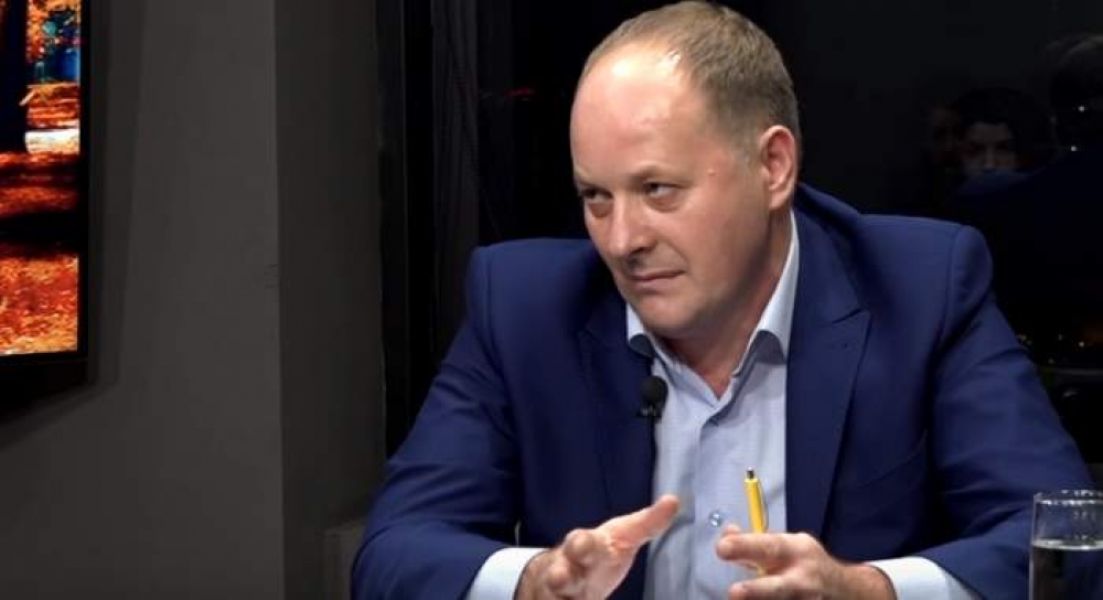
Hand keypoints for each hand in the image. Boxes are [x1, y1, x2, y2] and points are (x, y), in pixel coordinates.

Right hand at [516, 495, 678, 599]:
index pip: (581, 543)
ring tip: (557, 599)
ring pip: (552, 597)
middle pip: (560, 574)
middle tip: (559, 577)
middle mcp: (566, 572)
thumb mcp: (623, 536)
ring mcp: (557, 595)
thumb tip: (673, 500)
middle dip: (560, 576)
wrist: (560, 573)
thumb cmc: (599, 553)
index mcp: (584, 548)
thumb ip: (648, 523)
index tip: (582, 544)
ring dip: (554, 599)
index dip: (582, 544)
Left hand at [715, 526, 894, 599]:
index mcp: (797, 551)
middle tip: (734, 592)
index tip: (722, 547)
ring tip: (742, 599)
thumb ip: (756, 542)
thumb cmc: (805, 563)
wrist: (844, 589)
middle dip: (757, 591)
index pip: (769, 546)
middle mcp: (803, 578)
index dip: (745, 546)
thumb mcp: (786, 545)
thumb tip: (726, 533)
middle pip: (778, 587)